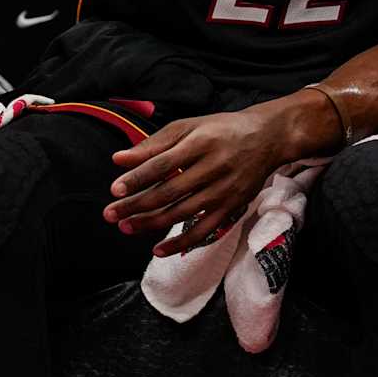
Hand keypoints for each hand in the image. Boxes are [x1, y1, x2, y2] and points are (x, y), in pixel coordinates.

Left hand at [102, 104, 298, 255]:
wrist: (267, 138)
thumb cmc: (220, 130)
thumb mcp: (187, 126)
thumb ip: (153, 144)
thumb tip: (119, 159)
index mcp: (199, 143)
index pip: (162, 164)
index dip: (137, 178)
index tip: (114, 190)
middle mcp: (213, 168)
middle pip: (169, 191)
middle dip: (137, 205)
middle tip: (110, 215)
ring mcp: (224, 191)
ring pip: (183, 213)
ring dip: (152, 223)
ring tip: (126, 227)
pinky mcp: (232, 207)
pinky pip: (204, 230)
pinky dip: (181, 242)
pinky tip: (158, 249)